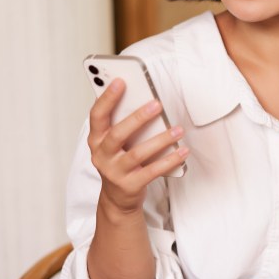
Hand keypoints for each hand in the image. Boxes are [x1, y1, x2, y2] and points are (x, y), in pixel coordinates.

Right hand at [87, 79, 187, 214]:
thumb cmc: (119, 162)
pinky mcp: (130, 185)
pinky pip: (152, 171)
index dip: (107, 98)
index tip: (120, 81)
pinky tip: (182, 151)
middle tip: (157, 104)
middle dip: (138, 118)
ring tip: (178, 129)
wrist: (117, 197)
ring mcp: (115, 172)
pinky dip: (169, 160)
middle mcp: (102, 155)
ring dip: (160, 139)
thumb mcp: (114, 143)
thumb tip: (144, 100)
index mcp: (96, 139)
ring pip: (138, 153)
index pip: (97, 115)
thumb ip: (122, 123)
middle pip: (118, 134)